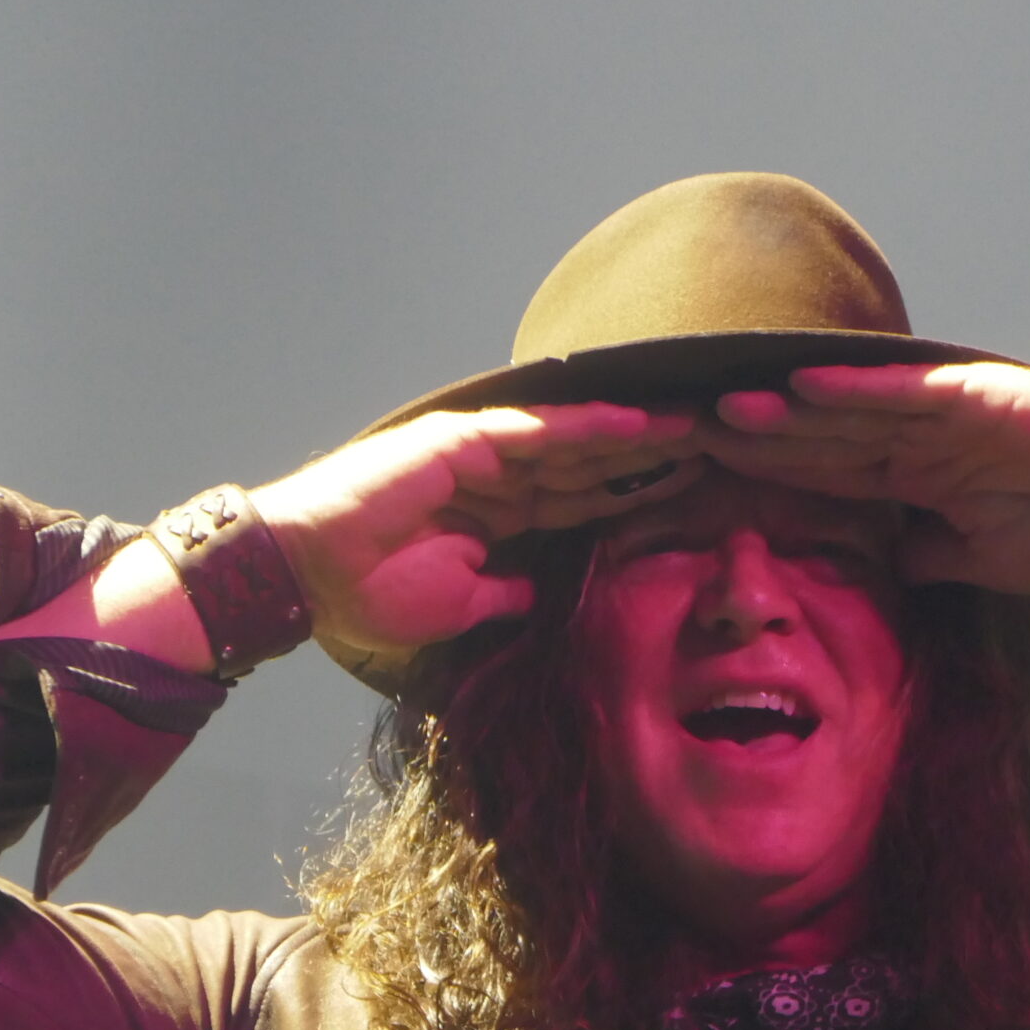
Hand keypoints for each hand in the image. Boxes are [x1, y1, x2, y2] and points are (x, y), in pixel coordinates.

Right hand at [253, 402, 702, 656]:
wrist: (310, 576)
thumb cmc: (370, 596)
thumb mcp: (458, 607)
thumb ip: (502, 596)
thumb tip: (535, 597)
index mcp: (501, 518)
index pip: (585, 500)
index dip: (638, 493)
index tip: (694, 489)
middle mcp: (500, 479)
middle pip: (594, 464)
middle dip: (654, 456)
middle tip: (719, 443)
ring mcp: (484, 456)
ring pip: (579, 441)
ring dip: (637, 435)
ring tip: (697, 426)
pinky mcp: (466, 443)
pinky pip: (541, 433)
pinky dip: (590, 426)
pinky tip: (638, 422)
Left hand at [706, 363, 1029, 594]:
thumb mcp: (983, 564)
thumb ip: (930, 559)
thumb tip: (884, 573)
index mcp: (914, 480)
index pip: (822, 476)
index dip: (764, 476)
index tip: (704, 480)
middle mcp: (918, 441)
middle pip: (817, 437)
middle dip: (751, 438)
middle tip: (678, 433)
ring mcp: (944, 415)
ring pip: (846, 407)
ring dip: (783, 408)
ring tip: (718, 406)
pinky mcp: (978, 397)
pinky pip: (904, 392)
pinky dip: (854, 387)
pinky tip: (802, 385)